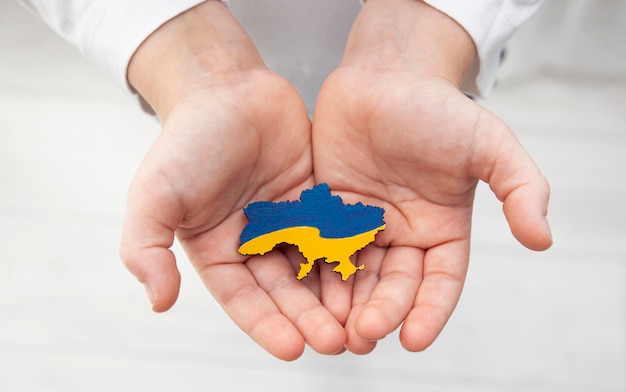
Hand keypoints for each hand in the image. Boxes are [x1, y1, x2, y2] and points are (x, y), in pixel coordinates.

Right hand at [120, 1, 344, 359]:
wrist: (226, 87)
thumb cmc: (187, 140)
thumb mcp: (154, 196)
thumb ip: (146, 249)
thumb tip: (158, 303)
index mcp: (217, 250)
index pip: (244, 300)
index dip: (267, 326)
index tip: (295, 349)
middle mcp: (254, 242)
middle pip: (286, 291)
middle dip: (310, 318)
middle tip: (337, 342)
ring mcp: (287, 221)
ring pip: (315, 267)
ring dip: (335, 296)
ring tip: (360, 322)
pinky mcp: (314, 200)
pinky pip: (334, 230)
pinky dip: (350, 254)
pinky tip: (372, 274)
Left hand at [313, 0, 551, 353]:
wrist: (384, 75)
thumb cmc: (438, 108)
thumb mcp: (490, 144)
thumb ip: (520, 188)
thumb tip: (543, 238)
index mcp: (441, 229)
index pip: (439, 282)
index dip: (430, 312)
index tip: (415, 339)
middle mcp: (402, 233)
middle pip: (393, 286)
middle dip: (381, 312)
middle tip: (364, 335)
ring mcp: (363, 224)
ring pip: (355, 275)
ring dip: (345, 304)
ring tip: (334, 330)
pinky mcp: (328, 210)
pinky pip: (321, 246)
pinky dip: (316, 271)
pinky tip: (306, 291)